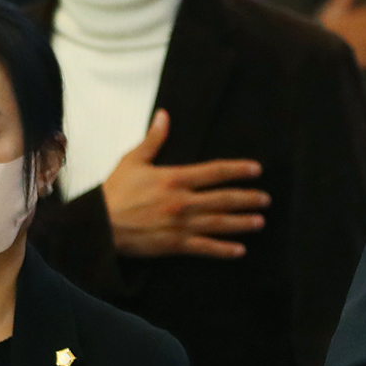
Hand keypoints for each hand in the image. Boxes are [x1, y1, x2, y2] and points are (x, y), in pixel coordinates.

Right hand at [101, 109, 267, 259]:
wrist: (98, 224)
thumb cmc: (115, 191)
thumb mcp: (133, 160)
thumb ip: (153, 139)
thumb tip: (164, 115)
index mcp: (175, 178)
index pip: (215, 171)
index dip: (238, 170)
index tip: (257, 169)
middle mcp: (183, 201)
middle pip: (224, 198)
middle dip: (248, 198)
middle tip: (266, 199)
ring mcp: (181, 224)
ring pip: (219, 223)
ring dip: (242, 223)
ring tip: (260, 222)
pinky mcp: (175, 244)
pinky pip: (205, 247)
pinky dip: (223, 250)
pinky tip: (239, 250)